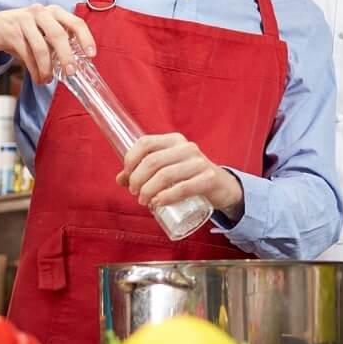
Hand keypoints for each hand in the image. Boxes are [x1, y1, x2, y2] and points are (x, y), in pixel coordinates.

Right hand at [0, 4, 95, 83]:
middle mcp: (41, 12)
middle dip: (66, 56)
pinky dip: (34, 70)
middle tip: (71, 73)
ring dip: (47, 68)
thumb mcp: (43, 30)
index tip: (91, 54)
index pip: (76, 22)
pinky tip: (38, 78)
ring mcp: (25, 21)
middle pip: (58, 35)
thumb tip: (74, 64)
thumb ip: (58, 42)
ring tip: (48, 79)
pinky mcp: (11, 32)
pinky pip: (27, 54)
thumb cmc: (24, 31)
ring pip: (41, 48)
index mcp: (54, 12)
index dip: (86, 38)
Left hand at [119, 132, 243, 214]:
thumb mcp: (167, 169)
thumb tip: (120, 179)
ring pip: (166, 174)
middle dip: (137, 179)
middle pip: (153, 161)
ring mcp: (199, 162)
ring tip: (144, 201)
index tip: (127, 176)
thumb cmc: (189, 176)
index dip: (131, 159)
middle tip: (135, 193)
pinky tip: (158, 203)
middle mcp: (187, 147)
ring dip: (149, 190)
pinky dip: (167, 196)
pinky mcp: (209, 178)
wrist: (222, 186)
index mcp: (174, 140)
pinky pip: (183, 187)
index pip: (146, 143)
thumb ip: (143, 172)